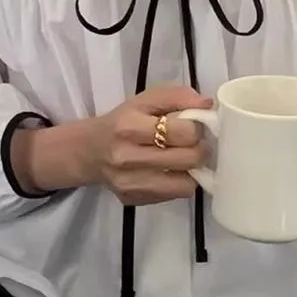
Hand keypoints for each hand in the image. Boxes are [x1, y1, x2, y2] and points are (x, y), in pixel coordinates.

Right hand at [90, 85, 212, 205]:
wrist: (88, 151)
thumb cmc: (123, 121)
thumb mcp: (145, 100)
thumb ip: (178, 96)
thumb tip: (208, 104)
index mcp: (130, 126)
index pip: (183, 132)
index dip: (195, 128)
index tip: (191, 127)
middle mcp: (128, 158)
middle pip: (189, 159)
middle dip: (199, 150)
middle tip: (193, 144)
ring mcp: (130, 183)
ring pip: (186, 184)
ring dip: (192, 171)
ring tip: (183, 159)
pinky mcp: (134, 200)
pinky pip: (175, 196)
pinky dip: (179, 183)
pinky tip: (170, 172)